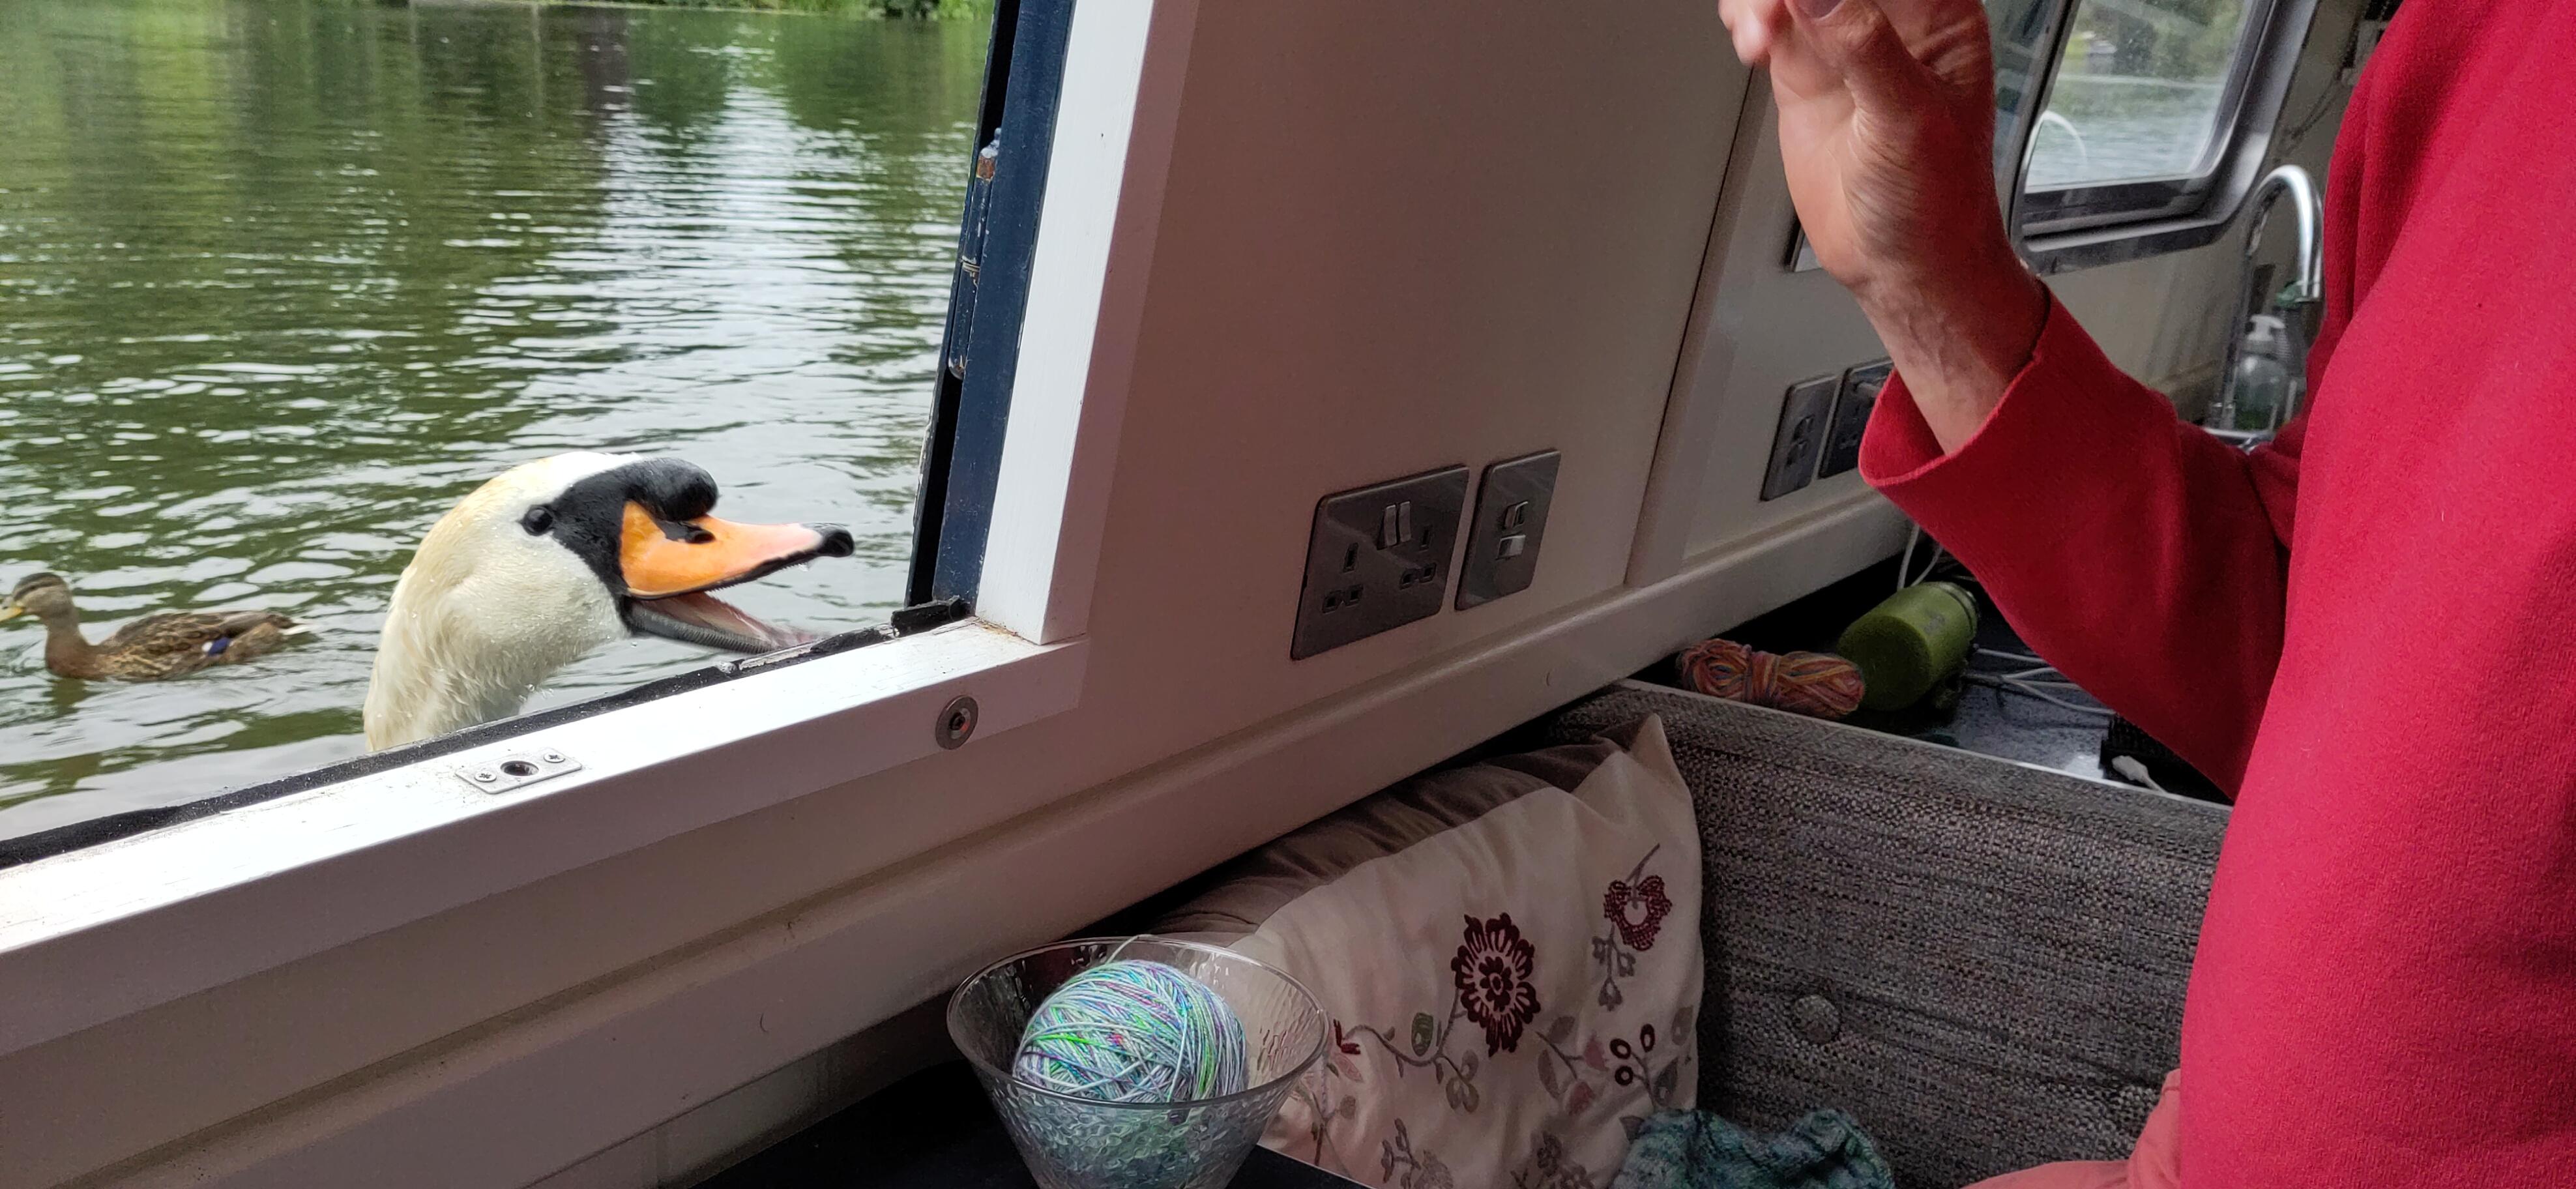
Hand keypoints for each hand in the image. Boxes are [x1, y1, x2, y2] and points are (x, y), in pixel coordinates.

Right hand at [1721, 0, 2048, 450]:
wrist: (1901, 266)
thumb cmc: (1935, 202)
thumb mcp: (1910, 121)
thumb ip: (1866, 47)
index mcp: (1939, 15)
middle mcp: (1890, 19)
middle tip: (1772, 13)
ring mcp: (1841, 42)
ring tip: (1759, 36)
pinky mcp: (1802, 71)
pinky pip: (1765, 19)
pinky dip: (1746, 19)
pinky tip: (1752, 46)